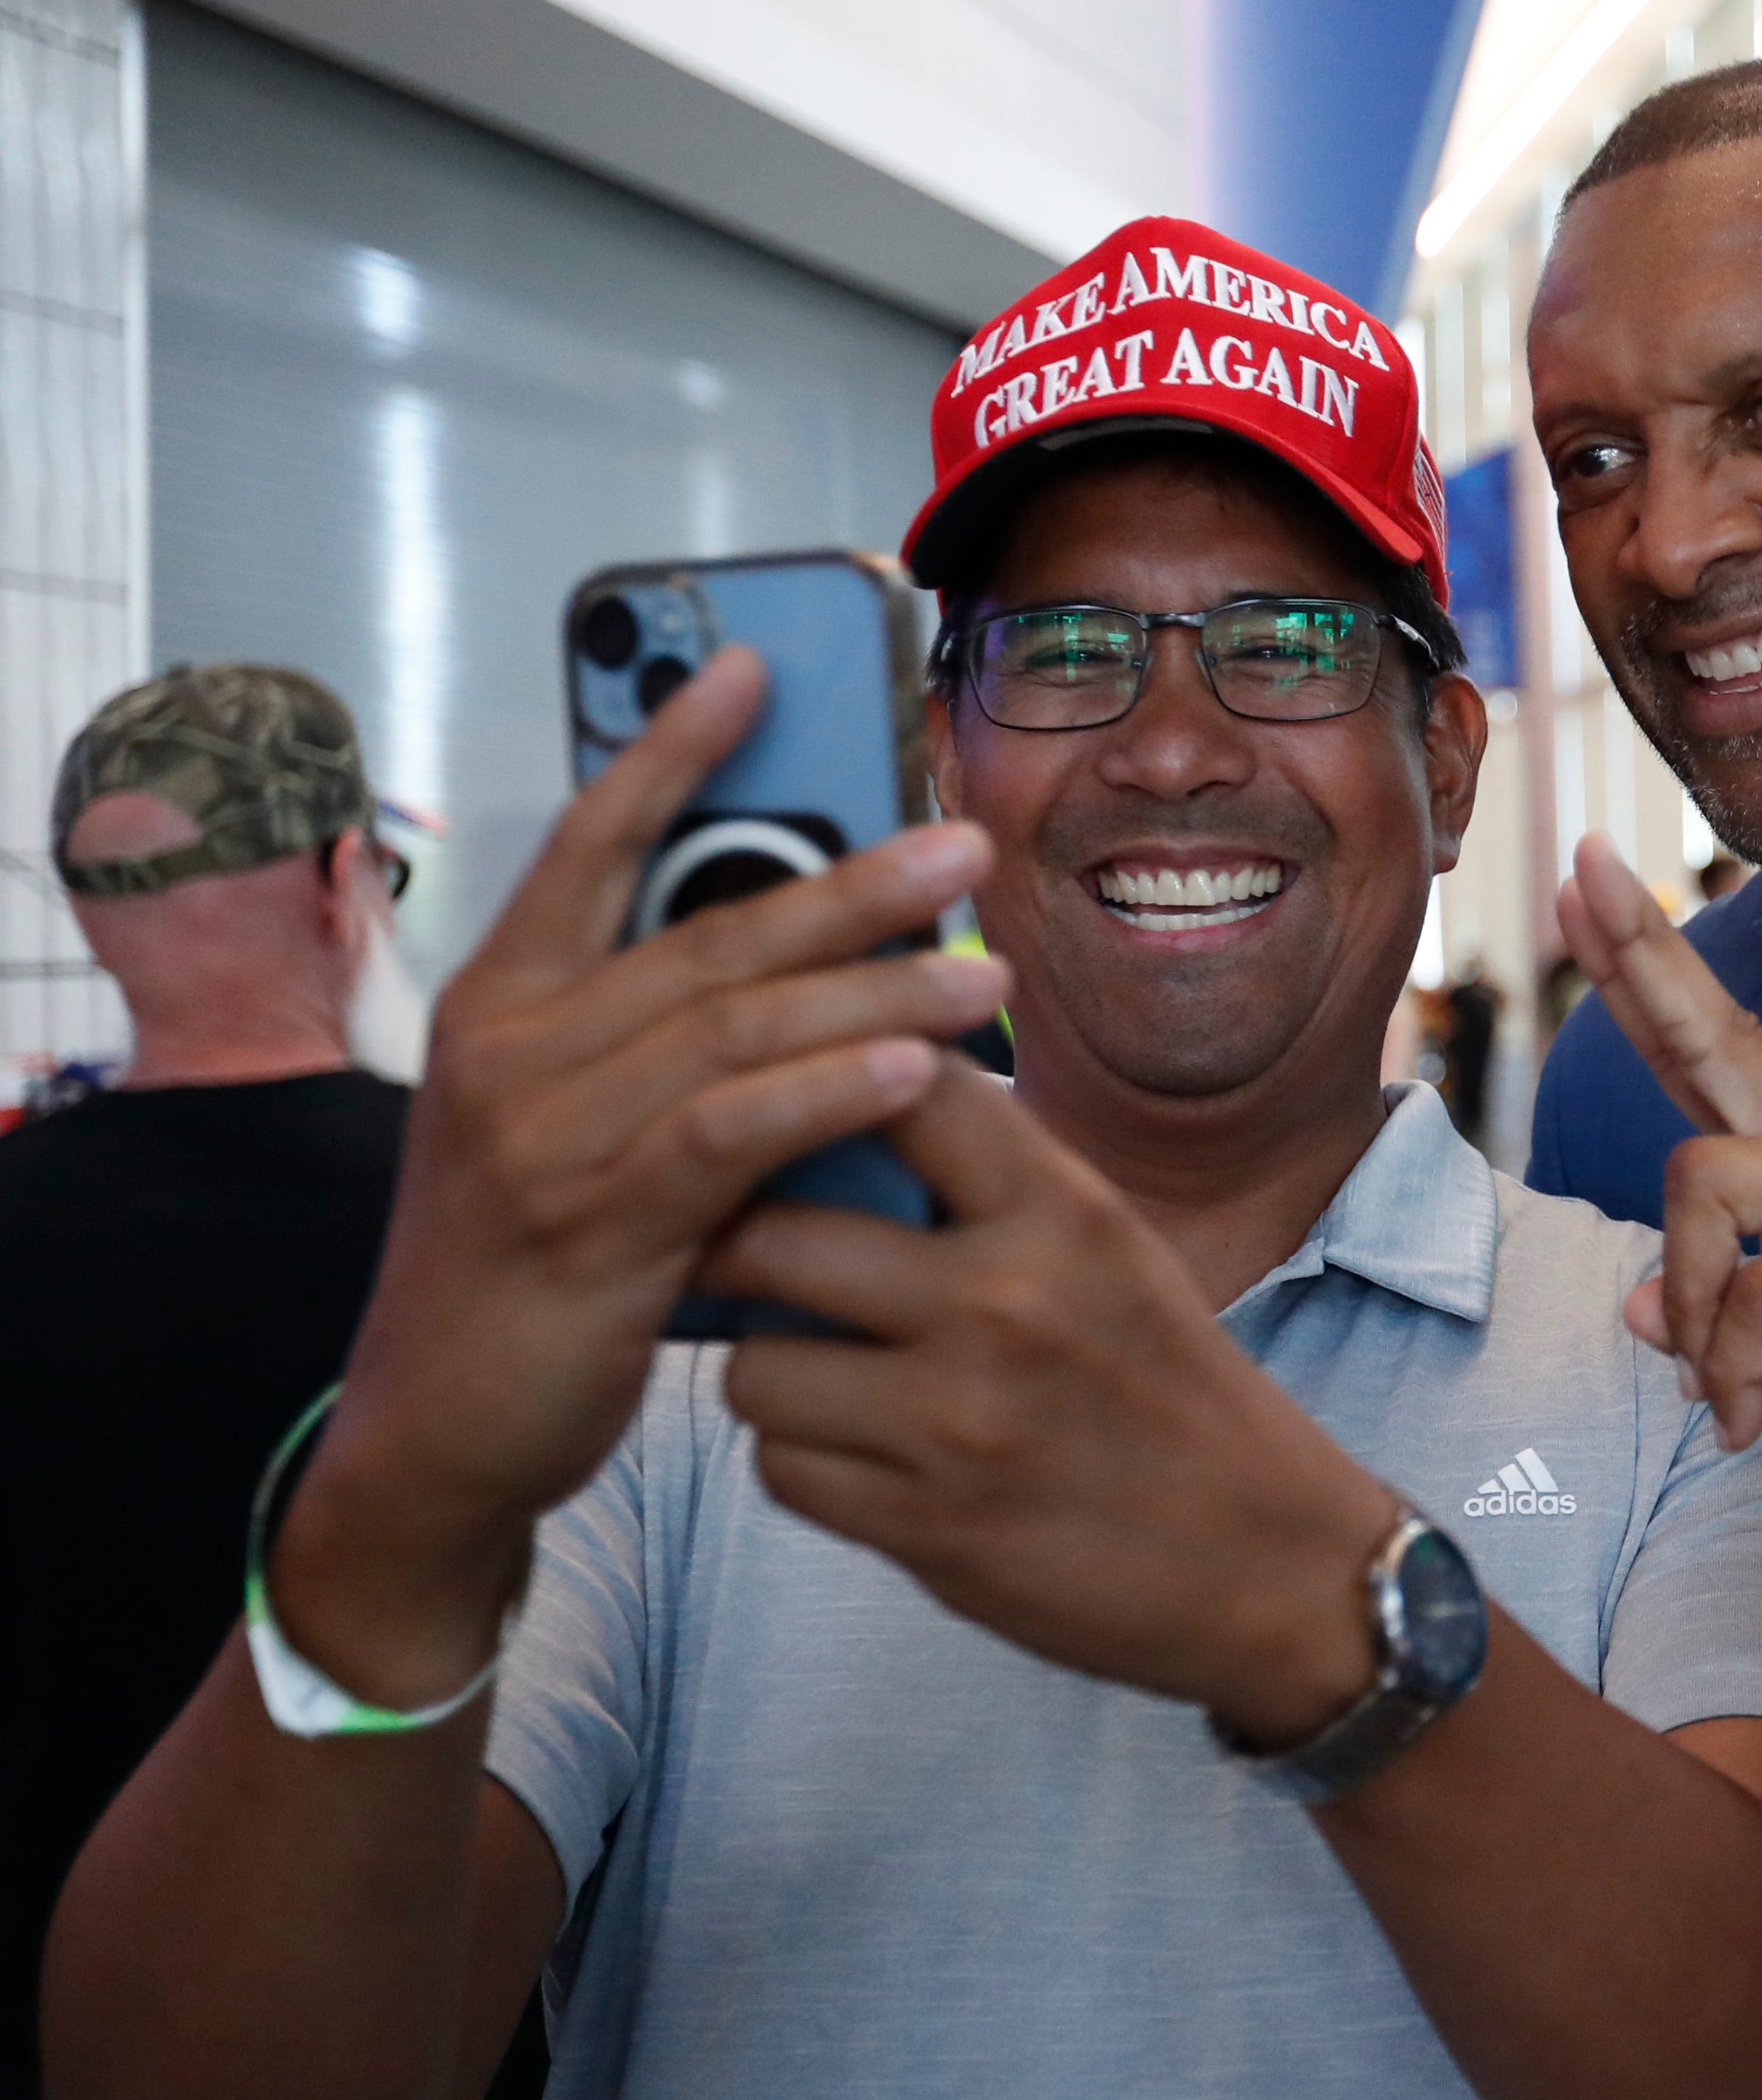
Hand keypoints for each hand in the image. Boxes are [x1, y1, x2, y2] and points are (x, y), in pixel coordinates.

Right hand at [281, 649, 1011, 1699]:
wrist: (436, 1432)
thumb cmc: (530, 1270)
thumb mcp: (583, 1133)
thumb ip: (666, 1052)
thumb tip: (817, 983)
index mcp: (503, 1003)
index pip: (594, 844)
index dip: (672, 749)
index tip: (752, 666)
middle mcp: (513, 1047)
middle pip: (708, 931)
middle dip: (849, 880)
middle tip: (967, 847)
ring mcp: (544, 1133)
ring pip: (738, 1026)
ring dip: (876, 989)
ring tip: (988, 967)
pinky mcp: (591, 1224)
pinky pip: (730, 1133)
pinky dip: (828, 1093)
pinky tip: (916, 1071)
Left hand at [702, 1060, 1402, 1745]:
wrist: (1271, 1564)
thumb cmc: (1174, 1390)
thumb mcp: (1112, 1249)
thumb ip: (992, 1180)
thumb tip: (844, 1099)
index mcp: (1065, 1213)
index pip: (891, 1089)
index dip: (818, 1086)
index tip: (798, 1117)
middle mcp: (1008, 1304)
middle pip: (771, 1233)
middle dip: (741, 1249)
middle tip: (754, 1262)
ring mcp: (961, 1423)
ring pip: (755, 1369)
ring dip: (770, 1372)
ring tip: (822, 1374)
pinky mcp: (928, 1529)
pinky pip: (782, 1472)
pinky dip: (804, 1463)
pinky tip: (864, 1457)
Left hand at [1554, 837, 1761, 1554]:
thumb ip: (1714, 1314)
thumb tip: (1637, 1305)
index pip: (1707, 1043)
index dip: (1644, 970)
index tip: (1587, 885)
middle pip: (1713, 1031)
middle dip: (1639, 955)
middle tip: (1578, 866)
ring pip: (1700, 1182)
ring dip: (1688, 1302)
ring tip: (1719, 1383)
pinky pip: (1755, 1291)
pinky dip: (1734, 1369)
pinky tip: (1748, 1415)